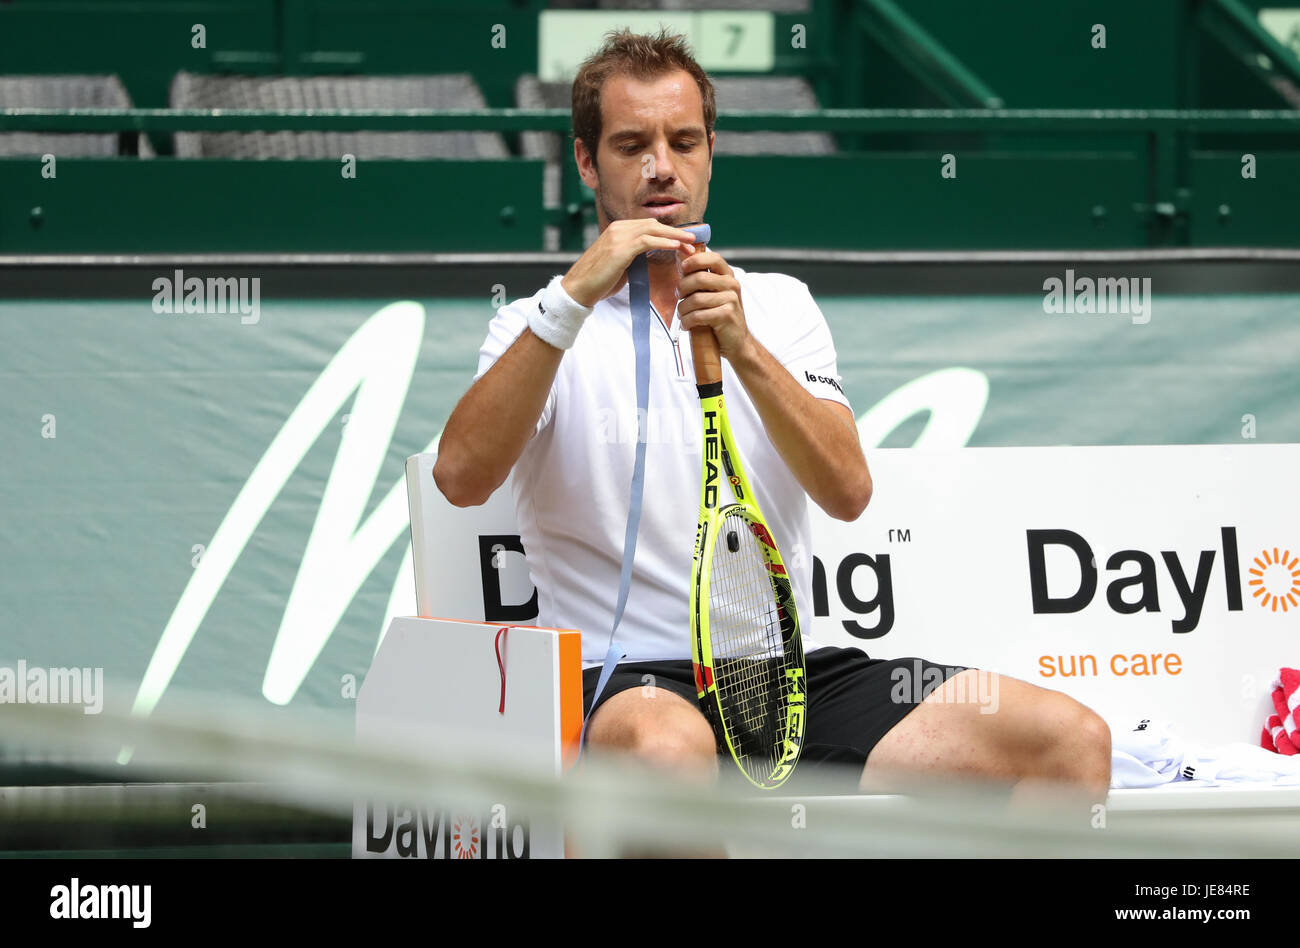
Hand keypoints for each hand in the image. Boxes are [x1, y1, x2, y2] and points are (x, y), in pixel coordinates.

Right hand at [561, 219, 699, 306]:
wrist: (578, 290)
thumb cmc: (598, 281)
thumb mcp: (620, 264)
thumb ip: (635, 257)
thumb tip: (650, 257)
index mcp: (617, 230)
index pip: (648, 226)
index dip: (668, 232)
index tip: (684, 241)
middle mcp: (618, 228)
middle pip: (653, 224)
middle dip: (675, 232)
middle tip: (693, 240)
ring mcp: (618, 236)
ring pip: (652, 230)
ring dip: (674, 236)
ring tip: (691, 243)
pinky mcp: (619, 248)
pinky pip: (647, 241)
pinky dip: (664, 242)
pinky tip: (676, 247)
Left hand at [677, 249, 751, 363]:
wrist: (736, 342)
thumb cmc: (719, 317)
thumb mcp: (713, 294)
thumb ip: (701, 280)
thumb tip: (681, 261)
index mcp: (728, 276)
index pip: (713, 258)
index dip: (695, 260)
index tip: (682, 268)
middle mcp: (731, 285)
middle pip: (699, 278)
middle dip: (682, 289)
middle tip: (678, 298)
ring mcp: (731, 300)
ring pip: (695, 299)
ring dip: (683, 309)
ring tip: (682, 315)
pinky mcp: (726, 315)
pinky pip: (698, 315)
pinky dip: (687, 322)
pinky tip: (687, 325)